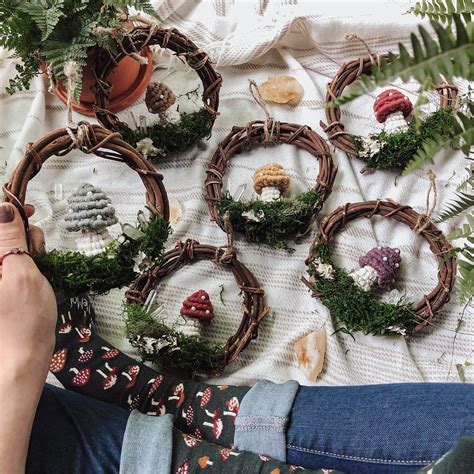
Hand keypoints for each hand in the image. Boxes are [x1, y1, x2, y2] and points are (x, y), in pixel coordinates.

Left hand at [0, 202, 56, 473]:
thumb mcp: (21, 274)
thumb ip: (10, 239)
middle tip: (37, 249)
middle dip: (19, 234)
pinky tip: (33, 270)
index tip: (29, 210)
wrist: (20, 361)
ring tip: (38, 263)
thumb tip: (4, 208)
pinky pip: (7, 264)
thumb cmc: (24, 321)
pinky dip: (21, 261)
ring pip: (5, 249)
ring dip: (23, 248)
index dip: (7, 213)